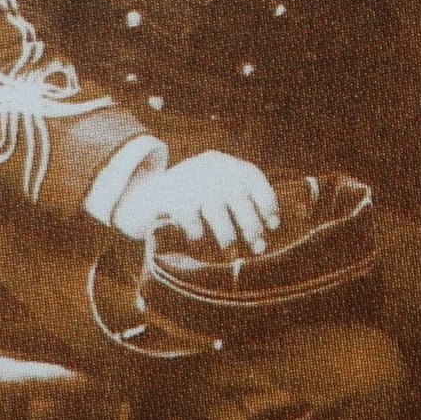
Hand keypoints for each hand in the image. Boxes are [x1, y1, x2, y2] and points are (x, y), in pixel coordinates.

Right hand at [111, 150, 281, 253]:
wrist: (147, 192)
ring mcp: (191, 182)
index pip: (255, 181)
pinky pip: (191, 220)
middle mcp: (213, 169)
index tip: (273, 226)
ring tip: (231, 254)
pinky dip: (197, 234)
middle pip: (239, 199)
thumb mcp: (219, 189)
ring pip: (217, 212)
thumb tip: (268, 230)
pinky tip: (198, 241)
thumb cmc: (195, 198)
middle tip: (258, 248)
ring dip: (227, 236)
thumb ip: (240, 202)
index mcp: (229, 166)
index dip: (267, 204)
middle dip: (251, 227)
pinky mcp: (171, 196)